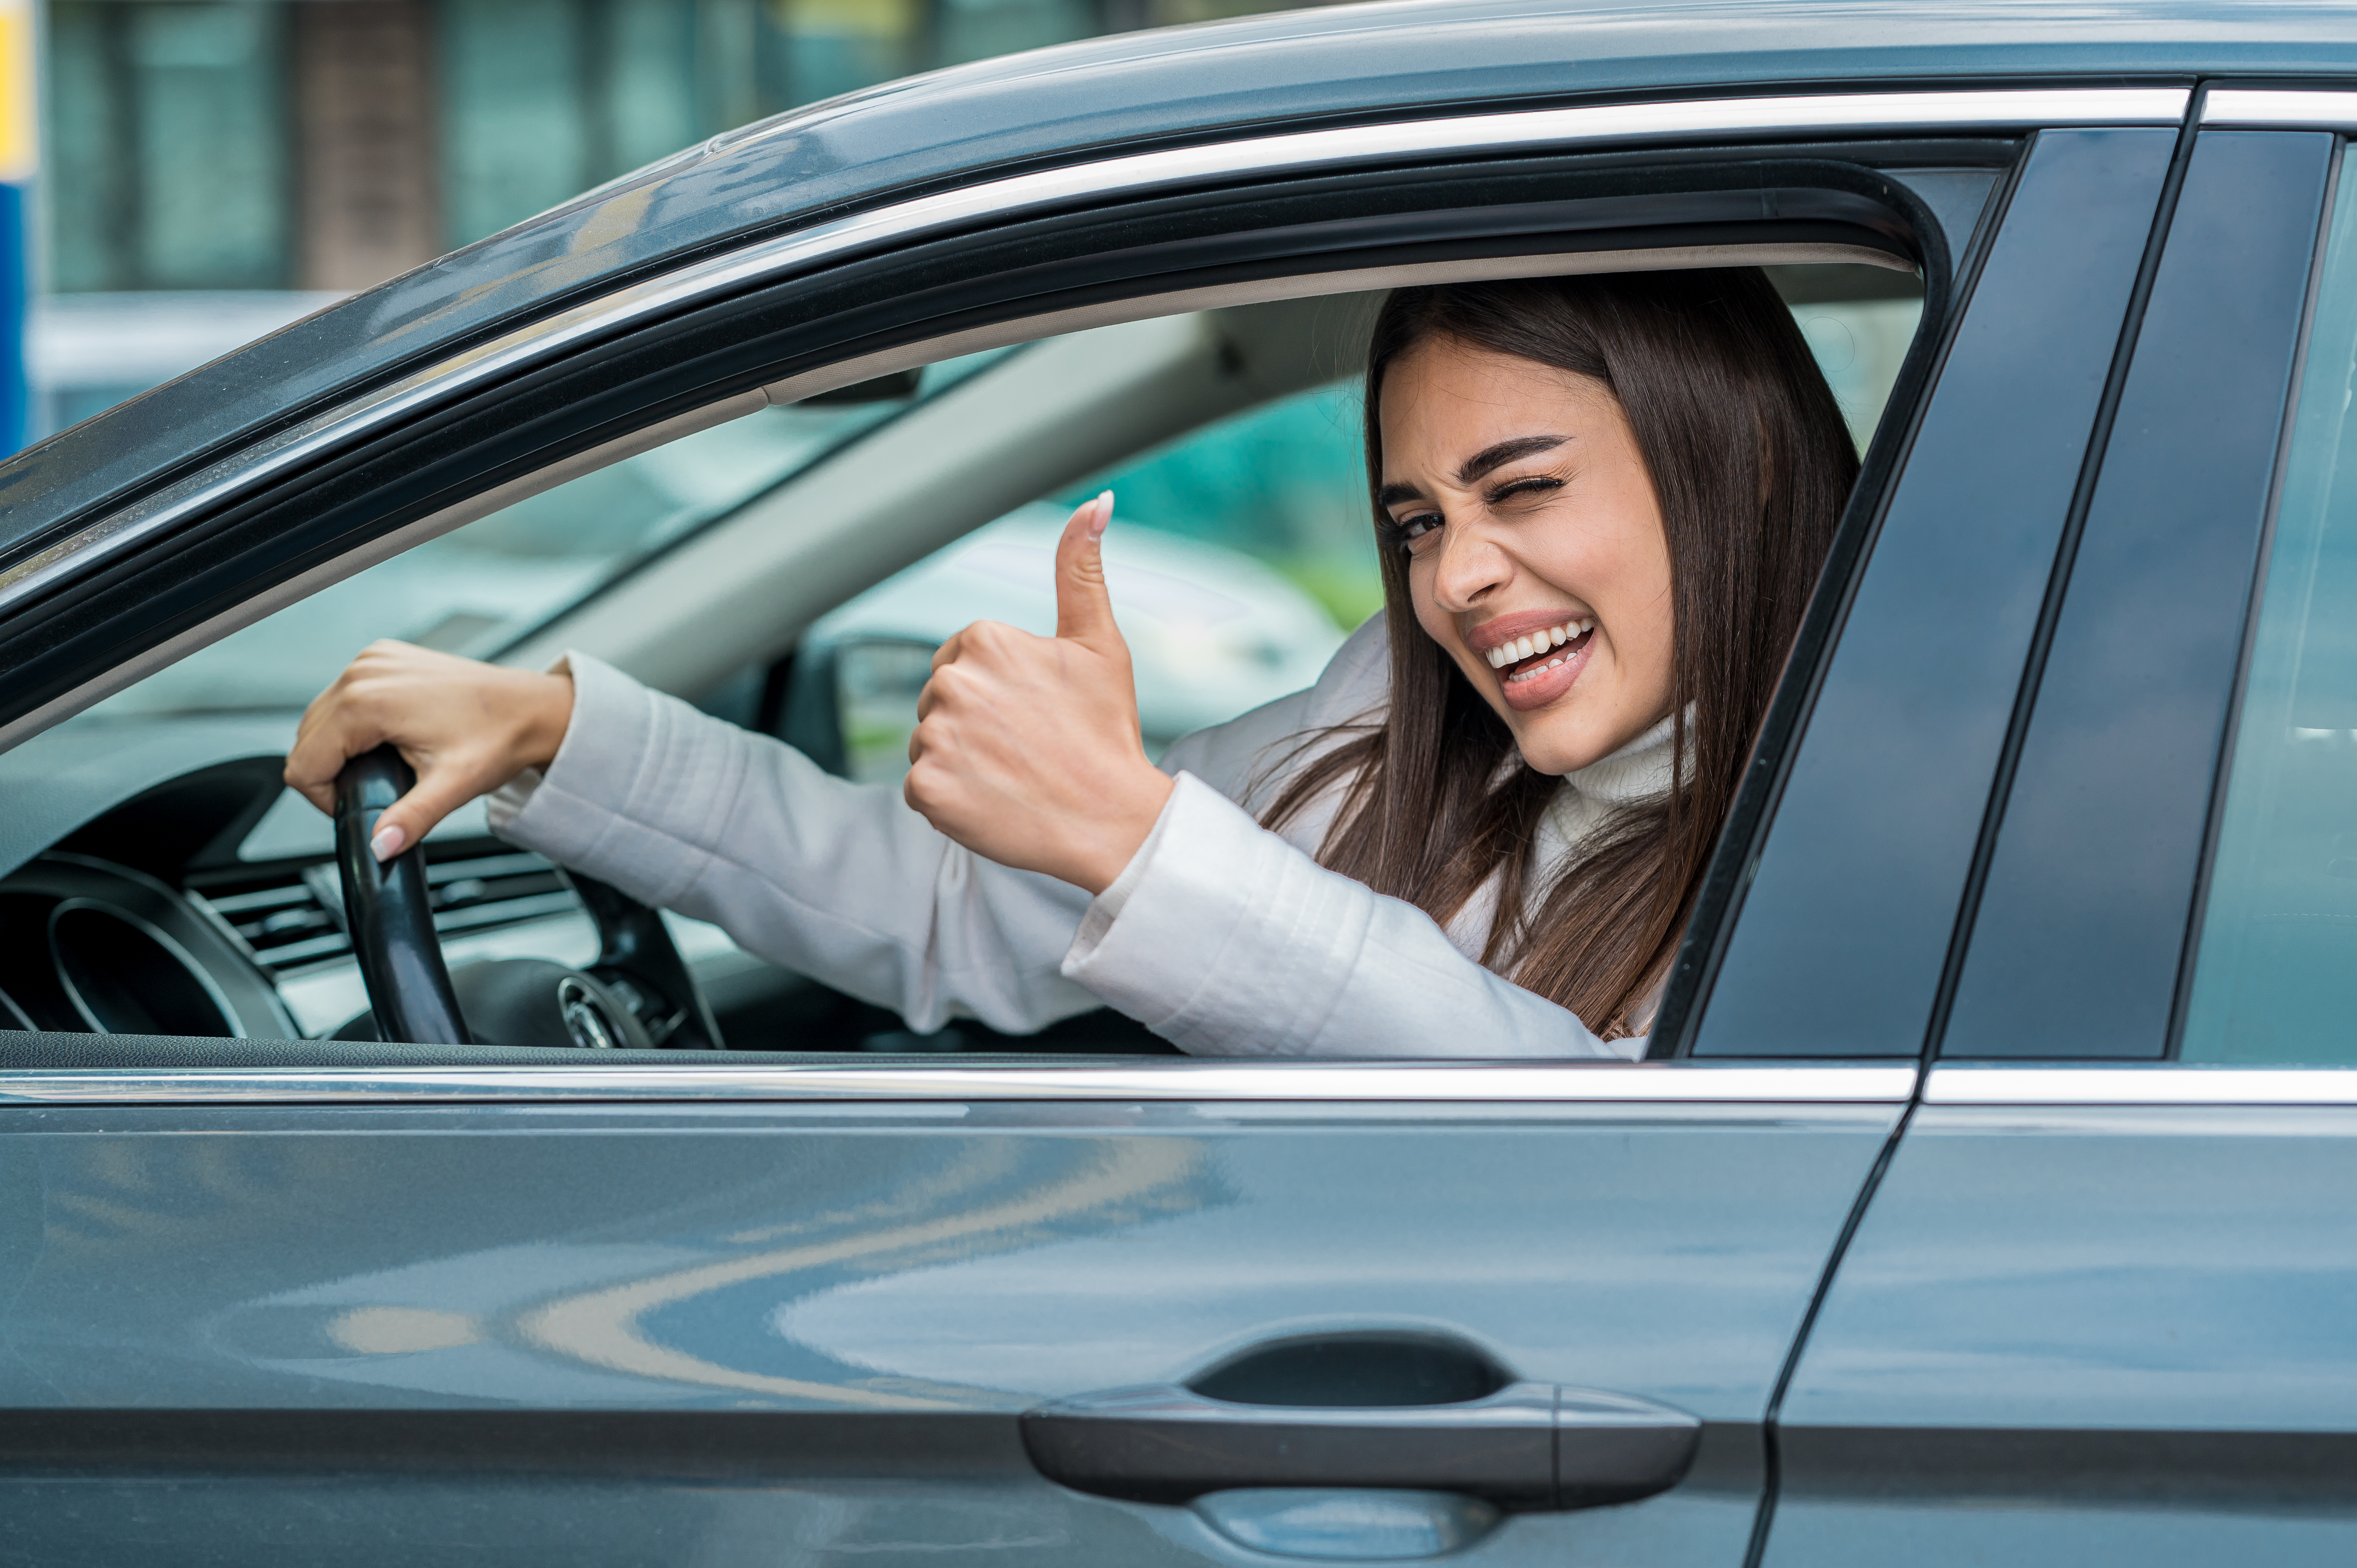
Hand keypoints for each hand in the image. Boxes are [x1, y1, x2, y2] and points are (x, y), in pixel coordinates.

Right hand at [284, 641, 574, 861]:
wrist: (533, 709)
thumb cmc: (500, 736)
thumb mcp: (453, 785)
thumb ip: (410, 818)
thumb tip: (379, 846)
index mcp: (367, 700)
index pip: (304, 762)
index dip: (323, 796)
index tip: (357, 805)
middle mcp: (363, 672)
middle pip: (307, 738)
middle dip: (330, 772)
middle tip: (374, 789)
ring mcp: (372, 660)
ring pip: (321, 716)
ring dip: (339, 747)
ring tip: (381, 765)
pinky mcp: (383, 657)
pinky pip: (344, 696)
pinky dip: (354, 722)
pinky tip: (386, 738)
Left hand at [904, 493, 1174, 893]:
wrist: (1114, 822)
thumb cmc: (1108, 732)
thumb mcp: (1099, 643)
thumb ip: (1081, 570)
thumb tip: (1098, 502)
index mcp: (986, 640)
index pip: (962, 661)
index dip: (999, 691)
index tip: (1035, 714)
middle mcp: (951, 681)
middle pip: (939, 701)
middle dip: (974, 723)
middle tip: (1028, 748)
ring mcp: (934, 737)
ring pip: (929, 743)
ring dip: (961, 761)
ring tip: (1013, 776)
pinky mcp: (925, 787)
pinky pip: (922, 787)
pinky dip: (952, 799)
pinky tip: (994, 801)